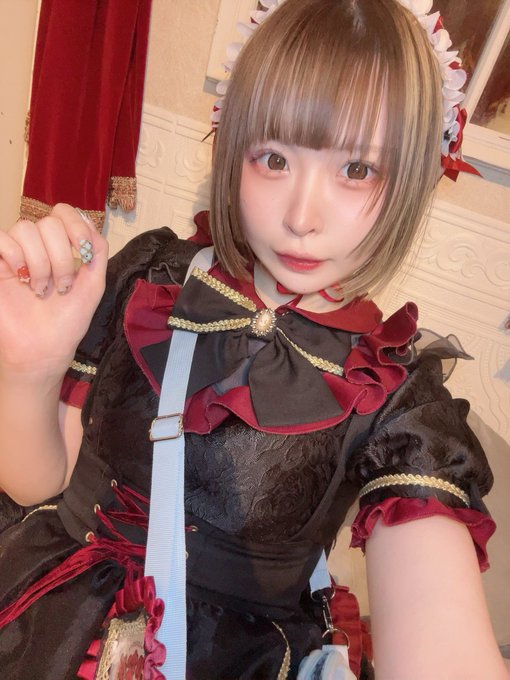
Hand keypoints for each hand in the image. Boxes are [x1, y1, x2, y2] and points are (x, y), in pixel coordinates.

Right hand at [0, 204, 107, 379]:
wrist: (43, 349)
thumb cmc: (67, 322)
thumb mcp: (93, 284)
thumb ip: (97, 250)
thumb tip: (89, 221)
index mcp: (60, 247)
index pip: (64, 213)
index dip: (75, 225)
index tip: (83, 252)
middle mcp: (36, 246)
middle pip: (48, 223)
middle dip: (61, 257)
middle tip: (61, 286)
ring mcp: (14, 253)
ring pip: (26, 229)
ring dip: (41, 262)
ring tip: (41, 289)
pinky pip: (1, 238)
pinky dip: (15, 256)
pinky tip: (22, 279)